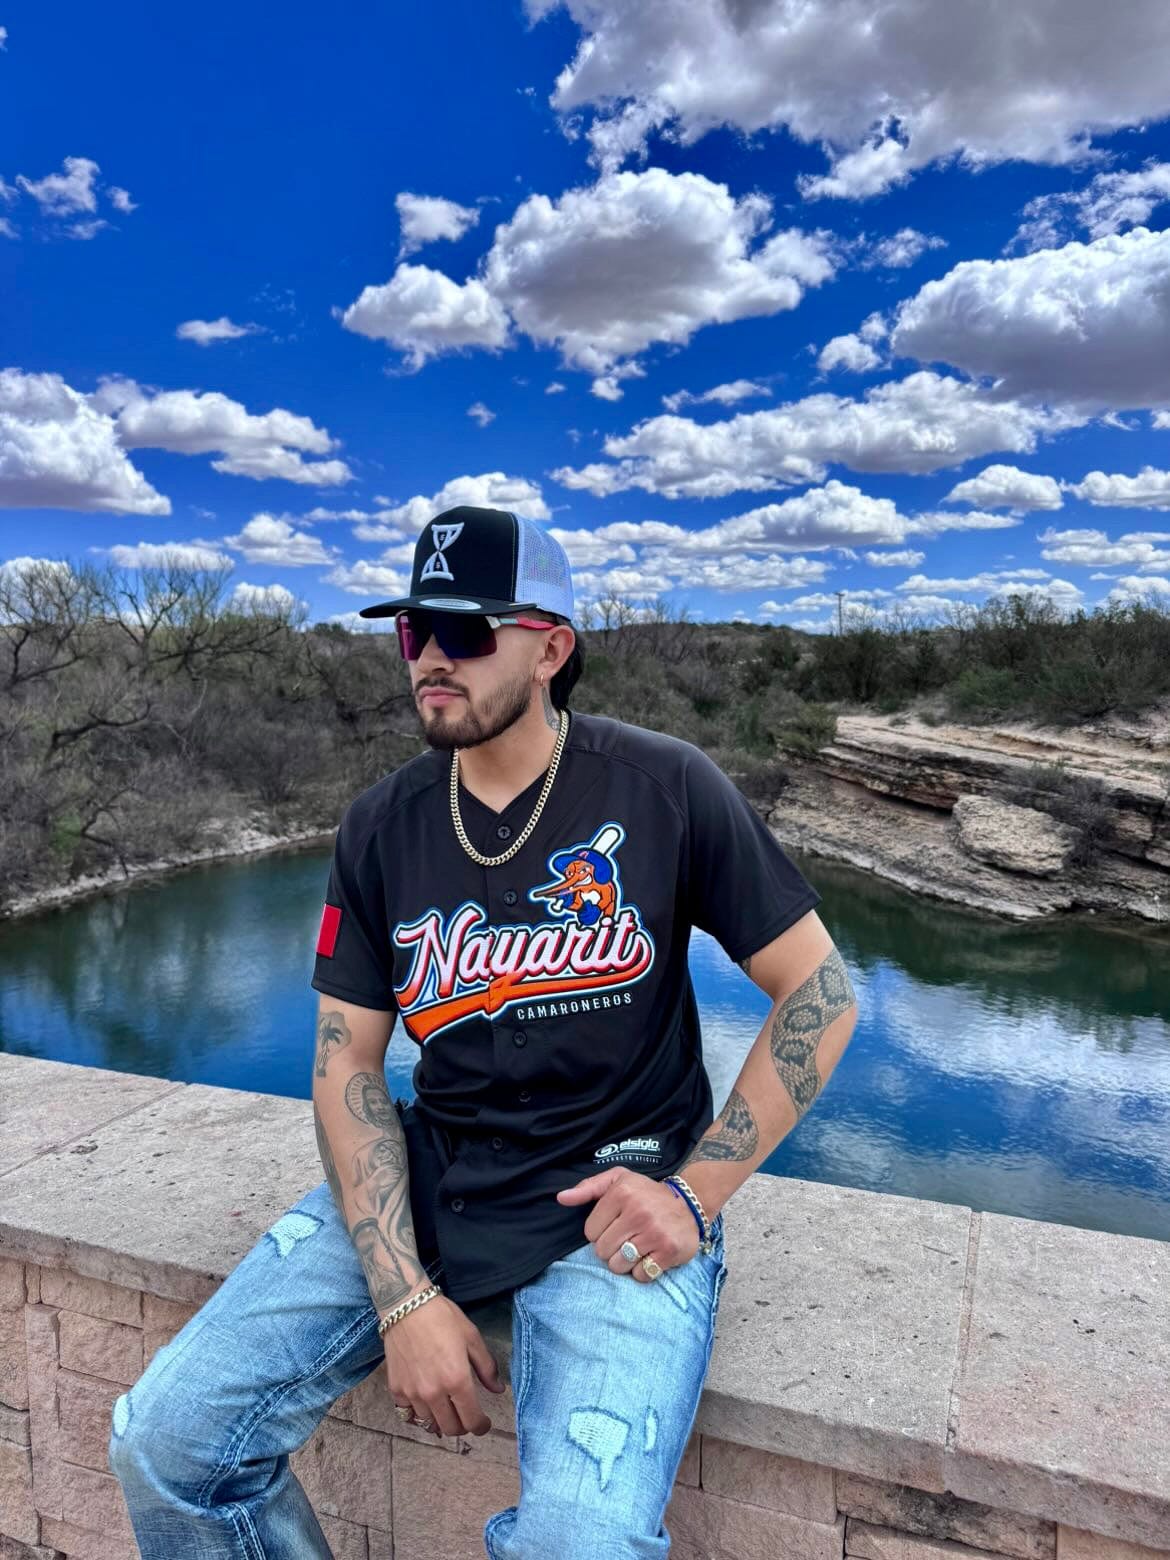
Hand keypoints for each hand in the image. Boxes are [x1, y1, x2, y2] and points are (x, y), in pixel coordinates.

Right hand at [383, 1292, 505, 1438]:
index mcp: (457, 1380)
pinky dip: (418, 1415)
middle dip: (463, 1426)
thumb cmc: (443, 1318)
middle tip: (466, 1414)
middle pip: (451, 1428)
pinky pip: (408, 1415)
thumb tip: (498, 1390)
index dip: (482, 1426)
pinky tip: (425, 1404)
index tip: (484, 1423)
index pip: (472, 1420)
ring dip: (441, 1420)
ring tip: (446, 1407)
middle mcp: (434, 1393)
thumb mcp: (472, 1338)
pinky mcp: (396, 1389)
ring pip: (430, 1424)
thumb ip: (487, 1368)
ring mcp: (412, 1393)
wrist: (406, 1306)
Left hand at [556, 1167, 701, 1280]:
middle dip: (611, 1248)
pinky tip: (651, 1256)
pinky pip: (640, 1275)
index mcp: (622, 1192)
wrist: (690, 1204)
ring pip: (618, 1266)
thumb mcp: (618, 1180)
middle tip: (627, 1237)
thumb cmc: (647, 1194)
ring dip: (625, 1262)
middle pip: (602, 1251)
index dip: (600, 1231)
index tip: (615, 1224)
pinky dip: (643, 1271)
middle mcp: (637, 1211)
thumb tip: (561, 1198)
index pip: (590, 1232)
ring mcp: (654, 1232)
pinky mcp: (668, 1251)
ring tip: (638, 1247)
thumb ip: (588, 1188)